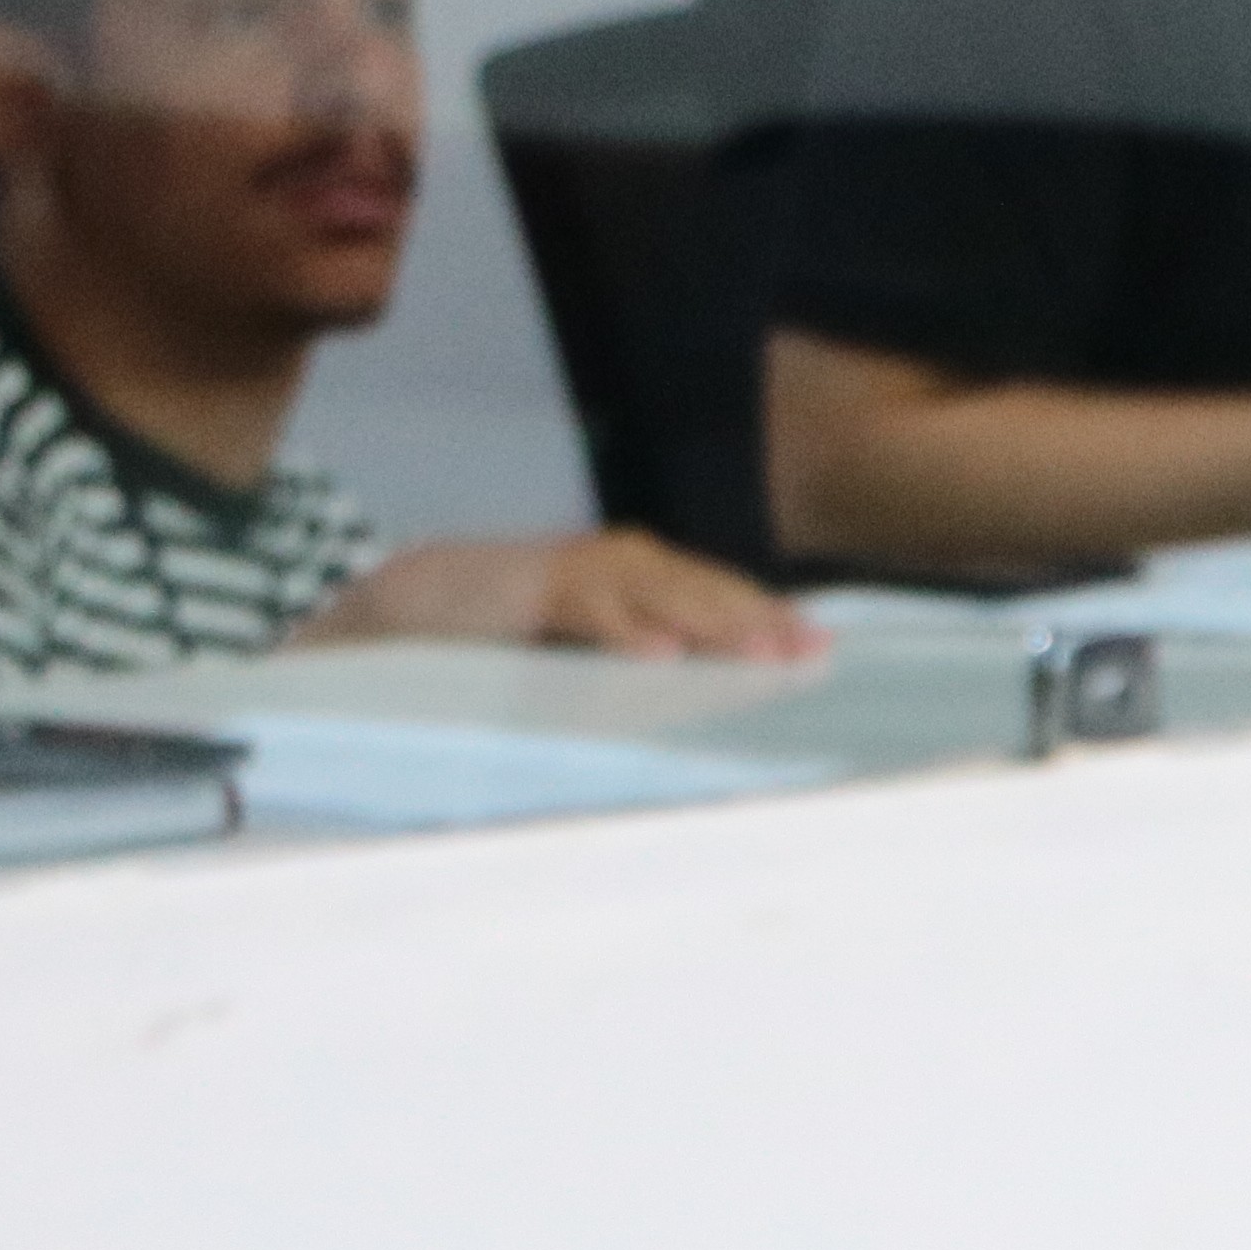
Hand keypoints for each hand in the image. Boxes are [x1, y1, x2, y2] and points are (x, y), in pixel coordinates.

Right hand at [299, 529, 824, 659]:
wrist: (427, 599)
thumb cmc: (527, 631)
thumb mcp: (605, 642)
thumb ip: (655, 653)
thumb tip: (716, 688)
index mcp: (646, 572)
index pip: (724, 594)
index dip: (772, 617)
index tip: (823, 650)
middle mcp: (625, 562)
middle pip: (708, 594)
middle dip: (763, 624)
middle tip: (809, 655)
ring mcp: (585, 571)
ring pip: (664, 599)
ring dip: (715, 629)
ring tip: (762, 658)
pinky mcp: (540, 589)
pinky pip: (593, 614)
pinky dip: (628, 634)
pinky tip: (663, 658)